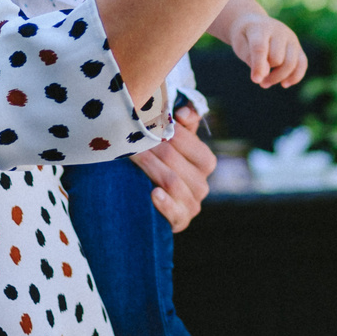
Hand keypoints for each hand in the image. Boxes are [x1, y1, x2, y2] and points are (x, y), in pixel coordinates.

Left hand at [130, 103, 215, 232]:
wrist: (150, 203)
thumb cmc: (162, 165)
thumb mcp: (174, 143)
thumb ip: (183, 123)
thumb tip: (181, 113)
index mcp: (205, 162)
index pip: (190, 143)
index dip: (168, 132)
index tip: (146, 123)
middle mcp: (202, 184)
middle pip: (176, 161)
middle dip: (153, 148)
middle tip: (131, 139)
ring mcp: (193, 205)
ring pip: (173, 182)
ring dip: (150, 167)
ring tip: (132, 156)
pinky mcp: (181, 222)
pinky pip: (176, 213)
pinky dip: (165, 202)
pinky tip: (153, 193)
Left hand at [227, 13, 307, 87]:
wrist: (254, 22)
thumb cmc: (245, 37)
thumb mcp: (240, 45)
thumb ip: (251, 58)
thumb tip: (266, 73)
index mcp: (260, 28)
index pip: (261, 48)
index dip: (258, 65)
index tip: (255, 80)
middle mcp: (279, 30)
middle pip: (276, 58)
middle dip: (266, 72)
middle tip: (256, 79)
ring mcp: (291, 38)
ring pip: (290, 63)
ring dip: (278, 78)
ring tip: (265, 83)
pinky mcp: (298, 46)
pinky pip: (302, 63)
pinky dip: (295, 77)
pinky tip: (284, 84)